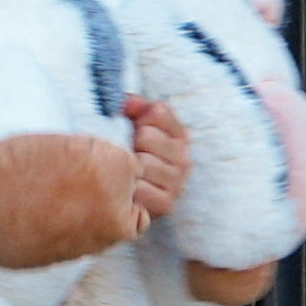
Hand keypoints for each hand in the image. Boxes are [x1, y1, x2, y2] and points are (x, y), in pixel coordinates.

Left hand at [120, 94, 192, 236]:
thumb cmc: (126, 157)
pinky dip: (127, 189)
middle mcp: (184, 158)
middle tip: (123, 154)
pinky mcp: (167, 204)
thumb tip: (127, 102)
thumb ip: (132, 107)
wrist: (122, 201)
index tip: (130, 128)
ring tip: (121, 172)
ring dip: (126, 167)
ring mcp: (177, 182)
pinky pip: (141, 189)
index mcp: (179, 135)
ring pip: (143, 163)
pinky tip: (124, 189)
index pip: (159, 112)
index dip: (137, 117)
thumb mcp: (130, 126)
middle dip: (128, 143)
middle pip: (147, 136)